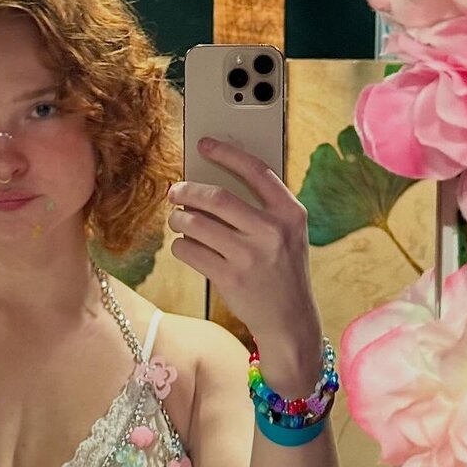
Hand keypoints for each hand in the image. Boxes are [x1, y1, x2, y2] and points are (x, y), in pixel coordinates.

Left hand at [167, 137, 321, 365]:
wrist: (290, 321)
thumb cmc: (282, 271)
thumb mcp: (287, 235)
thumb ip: (261, 208)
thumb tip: (209, 181)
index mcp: (291, 214)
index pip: (257, 171)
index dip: (227, 153)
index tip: (204, 145)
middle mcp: (273, 231)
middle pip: (217, 197)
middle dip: (188, 191)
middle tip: (175, 191)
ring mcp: (251, 256)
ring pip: (197, 224)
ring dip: (178, 219)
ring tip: (176, 219)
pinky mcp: (231, 278)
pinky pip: (190, 251)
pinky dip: (180, 245)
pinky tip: (184, 245)